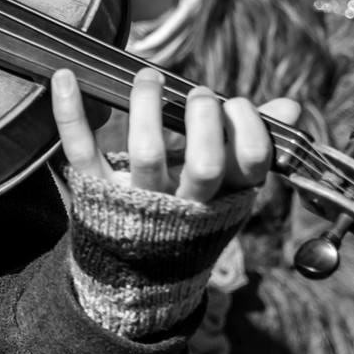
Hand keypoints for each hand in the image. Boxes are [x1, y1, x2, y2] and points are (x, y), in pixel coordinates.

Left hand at [51, 67, 298, 199]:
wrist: (133, 275)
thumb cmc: (185, 214)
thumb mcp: (223, 186)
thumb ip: (252, 142)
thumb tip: (289, 106)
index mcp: (222, 198)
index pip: (250, 166)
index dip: (248, 130)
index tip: (236, 103)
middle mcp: (183, 204)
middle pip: (203, 164)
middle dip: (204, 122)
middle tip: (197, 95)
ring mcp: (138, 202)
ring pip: (146, 154)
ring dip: (147, 107)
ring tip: (149, 77)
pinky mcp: (95, 195)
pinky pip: (81, 152)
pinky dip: (71, 112)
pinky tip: (64, 77)